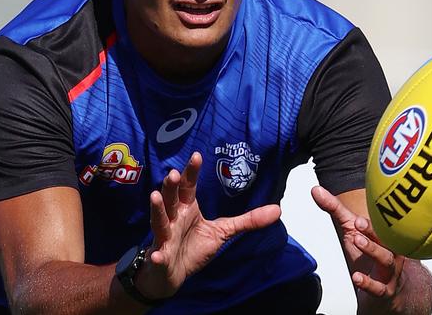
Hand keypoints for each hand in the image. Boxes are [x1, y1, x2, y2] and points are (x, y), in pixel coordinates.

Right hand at [135, 152, 280, 299]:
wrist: (170, 275)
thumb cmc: (193, 248)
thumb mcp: (223, 232)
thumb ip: (247, 220)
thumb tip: (277, 210)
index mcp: (187, 208)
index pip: (188, 186)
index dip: (191, 172)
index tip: (197, 156)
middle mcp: (174, 218)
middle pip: (171, 198)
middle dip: (171, 185)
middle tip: (173, 173)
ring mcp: (165, 237)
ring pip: (160, 220)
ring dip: (157, 209)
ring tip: (154, 196)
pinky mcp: (160, 257)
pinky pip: (158, 256)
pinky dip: (157, 256)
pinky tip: (156, 255)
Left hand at [312, 186, 405, 313]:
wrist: (382, 289)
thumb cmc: (368, 255)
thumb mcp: (350, 229)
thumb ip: (335, 209)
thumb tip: (315, 190)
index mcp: (384, 234)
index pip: (380, 225)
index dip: (369, 222)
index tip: (356, 219)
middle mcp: (391, 250)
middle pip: (386, 237)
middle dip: (372, 231)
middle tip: (357, 226)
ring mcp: (389, 271)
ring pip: (387, 260)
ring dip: (373, 250)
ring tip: (357, 241)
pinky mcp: (384, 291)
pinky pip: (379, 288)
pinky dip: (369, 283)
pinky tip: (357, 277)